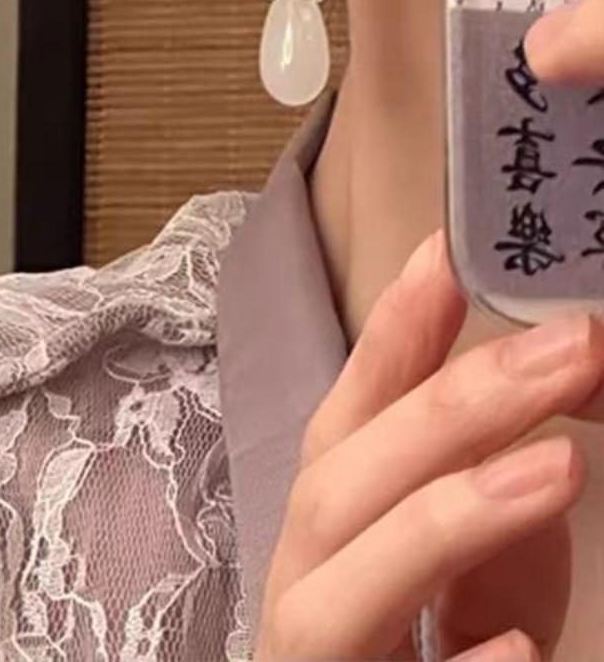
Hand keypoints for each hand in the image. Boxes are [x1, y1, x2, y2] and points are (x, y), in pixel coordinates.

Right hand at [255, 228, 603, 660]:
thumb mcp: (471, 598)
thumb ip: (493, 525)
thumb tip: (546, 432)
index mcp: (329, 543)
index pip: (346, 422)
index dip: (392, 340)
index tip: (452, 255)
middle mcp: (303, 592)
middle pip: (340, 483)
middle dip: (448, 407)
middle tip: (573, 345)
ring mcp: (312, 661)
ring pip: (340, 578)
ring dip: (445, 514)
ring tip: (560, 464)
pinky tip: (517, 654)